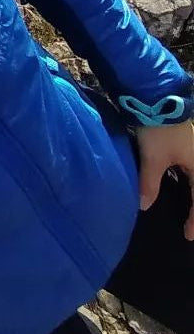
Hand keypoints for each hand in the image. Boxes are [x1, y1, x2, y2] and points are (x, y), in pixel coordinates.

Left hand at [137, 123, 193, 238]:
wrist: (159, 98)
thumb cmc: (159, 129)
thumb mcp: (153, 157)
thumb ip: (149, 182)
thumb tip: (144, 206)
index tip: (189, 235)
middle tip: (193, 226)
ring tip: (192, 211)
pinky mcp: (189, 144)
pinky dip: (192, 183)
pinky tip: (184, 185)